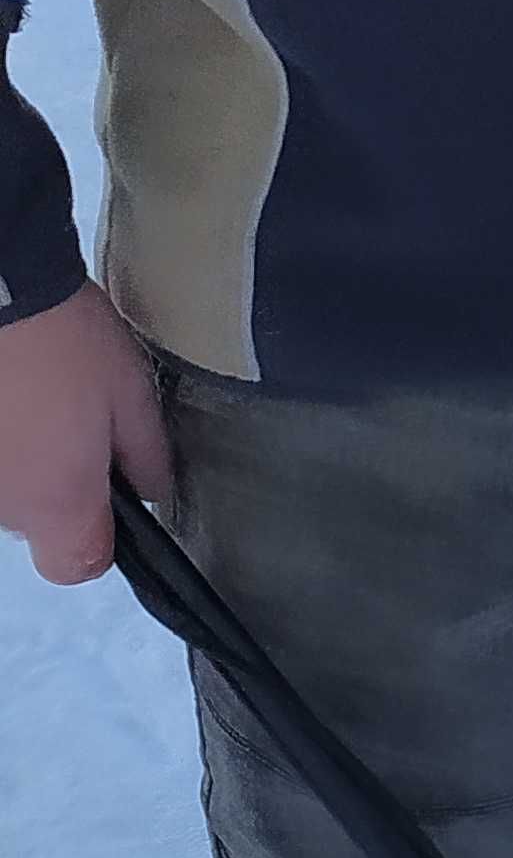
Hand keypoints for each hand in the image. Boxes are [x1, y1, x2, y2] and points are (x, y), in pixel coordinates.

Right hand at [0, 285, 171, 584]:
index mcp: (58, 503)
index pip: (77, 566)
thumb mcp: (133, 397)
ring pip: (5, 489)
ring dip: (20, 458)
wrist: (0, 290)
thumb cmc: (65, 339)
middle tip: (74, 423)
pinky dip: (0, 437)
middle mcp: (3, 506)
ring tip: (36, 396)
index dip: (96, 541)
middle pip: (35, 523)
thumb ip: (148, 458)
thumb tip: (153, 491)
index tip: (109, 498)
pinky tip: (12, 392)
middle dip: (57, 486)